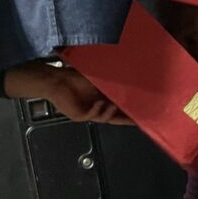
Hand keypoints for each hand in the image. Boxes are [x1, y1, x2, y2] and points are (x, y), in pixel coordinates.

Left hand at [4, 61, 131, 123]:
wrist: (56, 81)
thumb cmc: (74, 79)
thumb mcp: (96, 80)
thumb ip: (110, 84)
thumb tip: (127, 80)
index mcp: (102, 102)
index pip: (119, 109)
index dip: (129, 112)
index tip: (141, 113)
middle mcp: (96, 109)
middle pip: (115, 118)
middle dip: (125, 119)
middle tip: (136, 120)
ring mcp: (88, 113)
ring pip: (104, 118)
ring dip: (110, 112)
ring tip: (115, 106)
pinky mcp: (78, 115)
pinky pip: (91, 115)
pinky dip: (97, 110)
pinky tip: (100, 103)